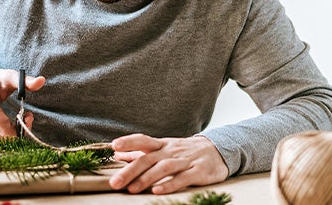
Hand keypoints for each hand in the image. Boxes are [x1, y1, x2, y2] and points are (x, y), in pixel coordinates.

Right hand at [0, 69, 44, 149]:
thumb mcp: (9, 77)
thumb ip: (25, 81)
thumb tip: (41, 81)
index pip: (6, 131)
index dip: (20, 131)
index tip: (28, 121)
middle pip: (2, 139)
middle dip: (16, 134)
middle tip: (23, 120)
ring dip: (7, 140)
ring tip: (11, 125)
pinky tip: (1, 128)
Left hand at [108, 134, 228, 193]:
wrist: (217, 150)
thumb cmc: (183, 151)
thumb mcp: (162, 148)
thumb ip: (140, 152)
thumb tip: (117, 154)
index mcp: (162, 144)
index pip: (143, 140)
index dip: (129, 141)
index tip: (114, 146)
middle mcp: (171, 151)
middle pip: (149, 158)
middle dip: (130, 170)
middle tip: (114, 182)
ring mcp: (185, 160)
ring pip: (164, 168)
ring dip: (147, 178)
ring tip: (132, 189)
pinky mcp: (198, 171)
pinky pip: (182, 178)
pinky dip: (169, 184)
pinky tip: (157, 191)